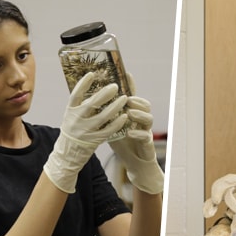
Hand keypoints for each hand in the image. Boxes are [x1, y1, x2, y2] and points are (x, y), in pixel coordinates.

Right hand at [44, 72, 128, 192]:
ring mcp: (86, 131)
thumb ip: (81, 105)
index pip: (75, 95)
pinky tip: (125, 116)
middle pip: (92, 104)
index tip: (92, 74)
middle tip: (115, 86)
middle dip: (104, 94)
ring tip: (124, 98)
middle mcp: (76, 120)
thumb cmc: (73, 130)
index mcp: (70, 112)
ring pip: (103, 117)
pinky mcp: (94, 140)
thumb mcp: (72, 116)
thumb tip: (95, 87)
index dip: (83, 84)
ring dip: (115, 106)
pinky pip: (109, 130)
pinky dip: (117, 123)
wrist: (68, 154)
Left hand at [108, 73, 163, 193]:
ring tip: (129, 113)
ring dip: (139, 114)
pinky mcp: (146, 142)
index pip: (133, 96)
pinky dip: (138, 133)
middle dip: (136, 100)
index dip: (131, 85)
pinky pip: (145, 136)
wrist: (133, 161)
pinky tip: (130, 133)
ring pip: (148, 118)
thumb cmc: (122, 142)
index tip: (126, 74)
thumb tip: (87, 101)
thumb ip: (104, 114)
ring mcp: (145, 130)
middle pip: (145, 104)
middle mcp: (140, 119)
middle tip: (126, 98)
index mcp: (132, 113)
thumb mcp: (111, 126)